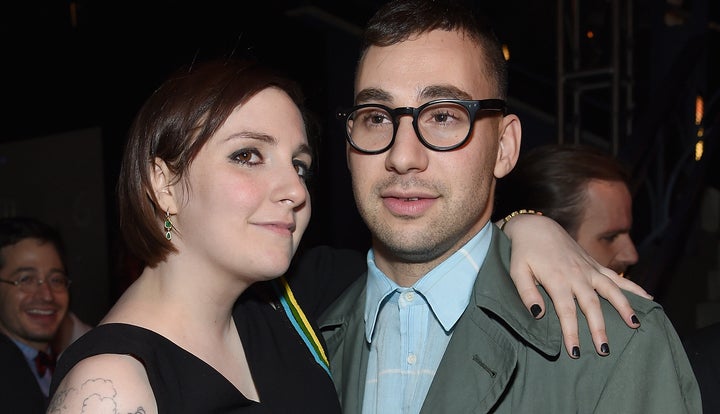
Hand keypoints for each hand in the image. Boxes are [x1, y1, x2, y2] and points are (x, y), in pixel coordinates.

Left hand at [500, 214, 650, 358]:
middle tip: (604, 350)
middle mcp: (577, 275)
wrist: (536, 227)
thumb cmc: (524, 252)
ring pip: (611, 290)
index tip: (575, 352)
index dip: (571, 332)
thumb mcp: (517, 272)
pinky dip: (634, 287)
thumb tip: (538, 314)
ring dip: (624, 307)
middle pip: (592, 305)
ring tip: (635, 325)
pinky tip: (649, 298)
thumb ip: (527, 293)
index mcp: (557, 279)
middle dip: (598, 329)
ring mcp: (589, 269)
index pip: (566, 311)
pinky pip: (617, 277)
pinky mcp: (595, 265)